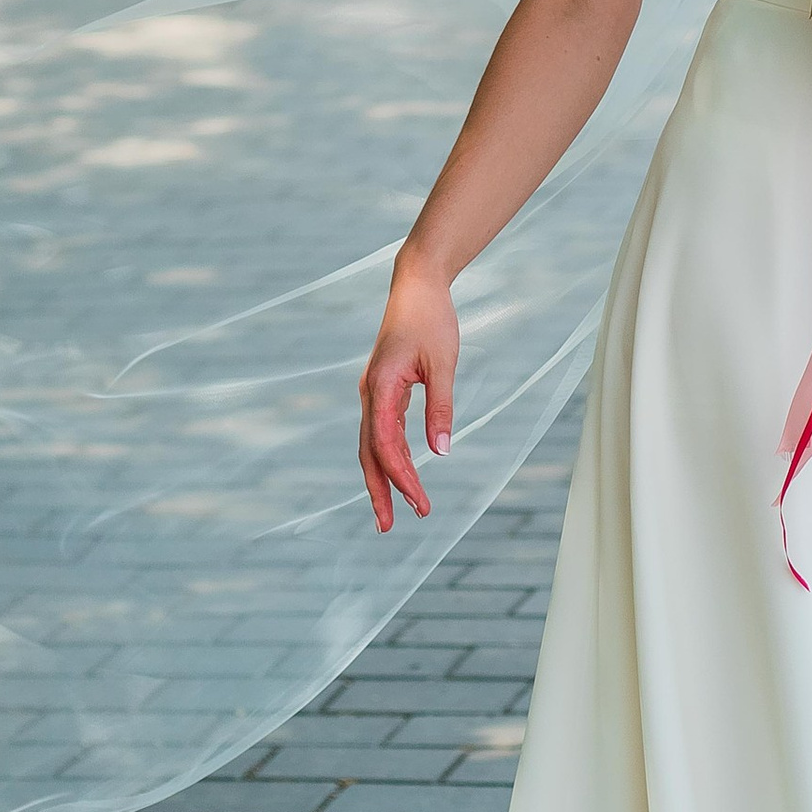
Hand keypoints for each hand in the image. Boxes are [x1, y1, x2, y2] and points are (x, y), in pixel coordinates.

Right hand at [359, 254, 457, 531]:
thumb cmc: (431, 319)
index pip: (385, 444)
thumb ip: (440, 408)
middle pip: (368, 452)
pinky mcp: (382, 389)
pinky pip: (380, 430)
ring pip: (371, 444)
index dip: (401, 478)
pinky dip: (387, 455)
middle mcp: (370, 393)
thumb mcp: (442, 363)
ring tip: (392, 511)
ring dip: (381, 478)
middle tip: (390, 527)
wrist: (416, 284)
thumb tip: (441, 453)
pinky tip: (399, 473)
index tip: (420, 503)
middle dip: (379, 490)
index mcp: (381, 387)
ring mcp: (373, 391)